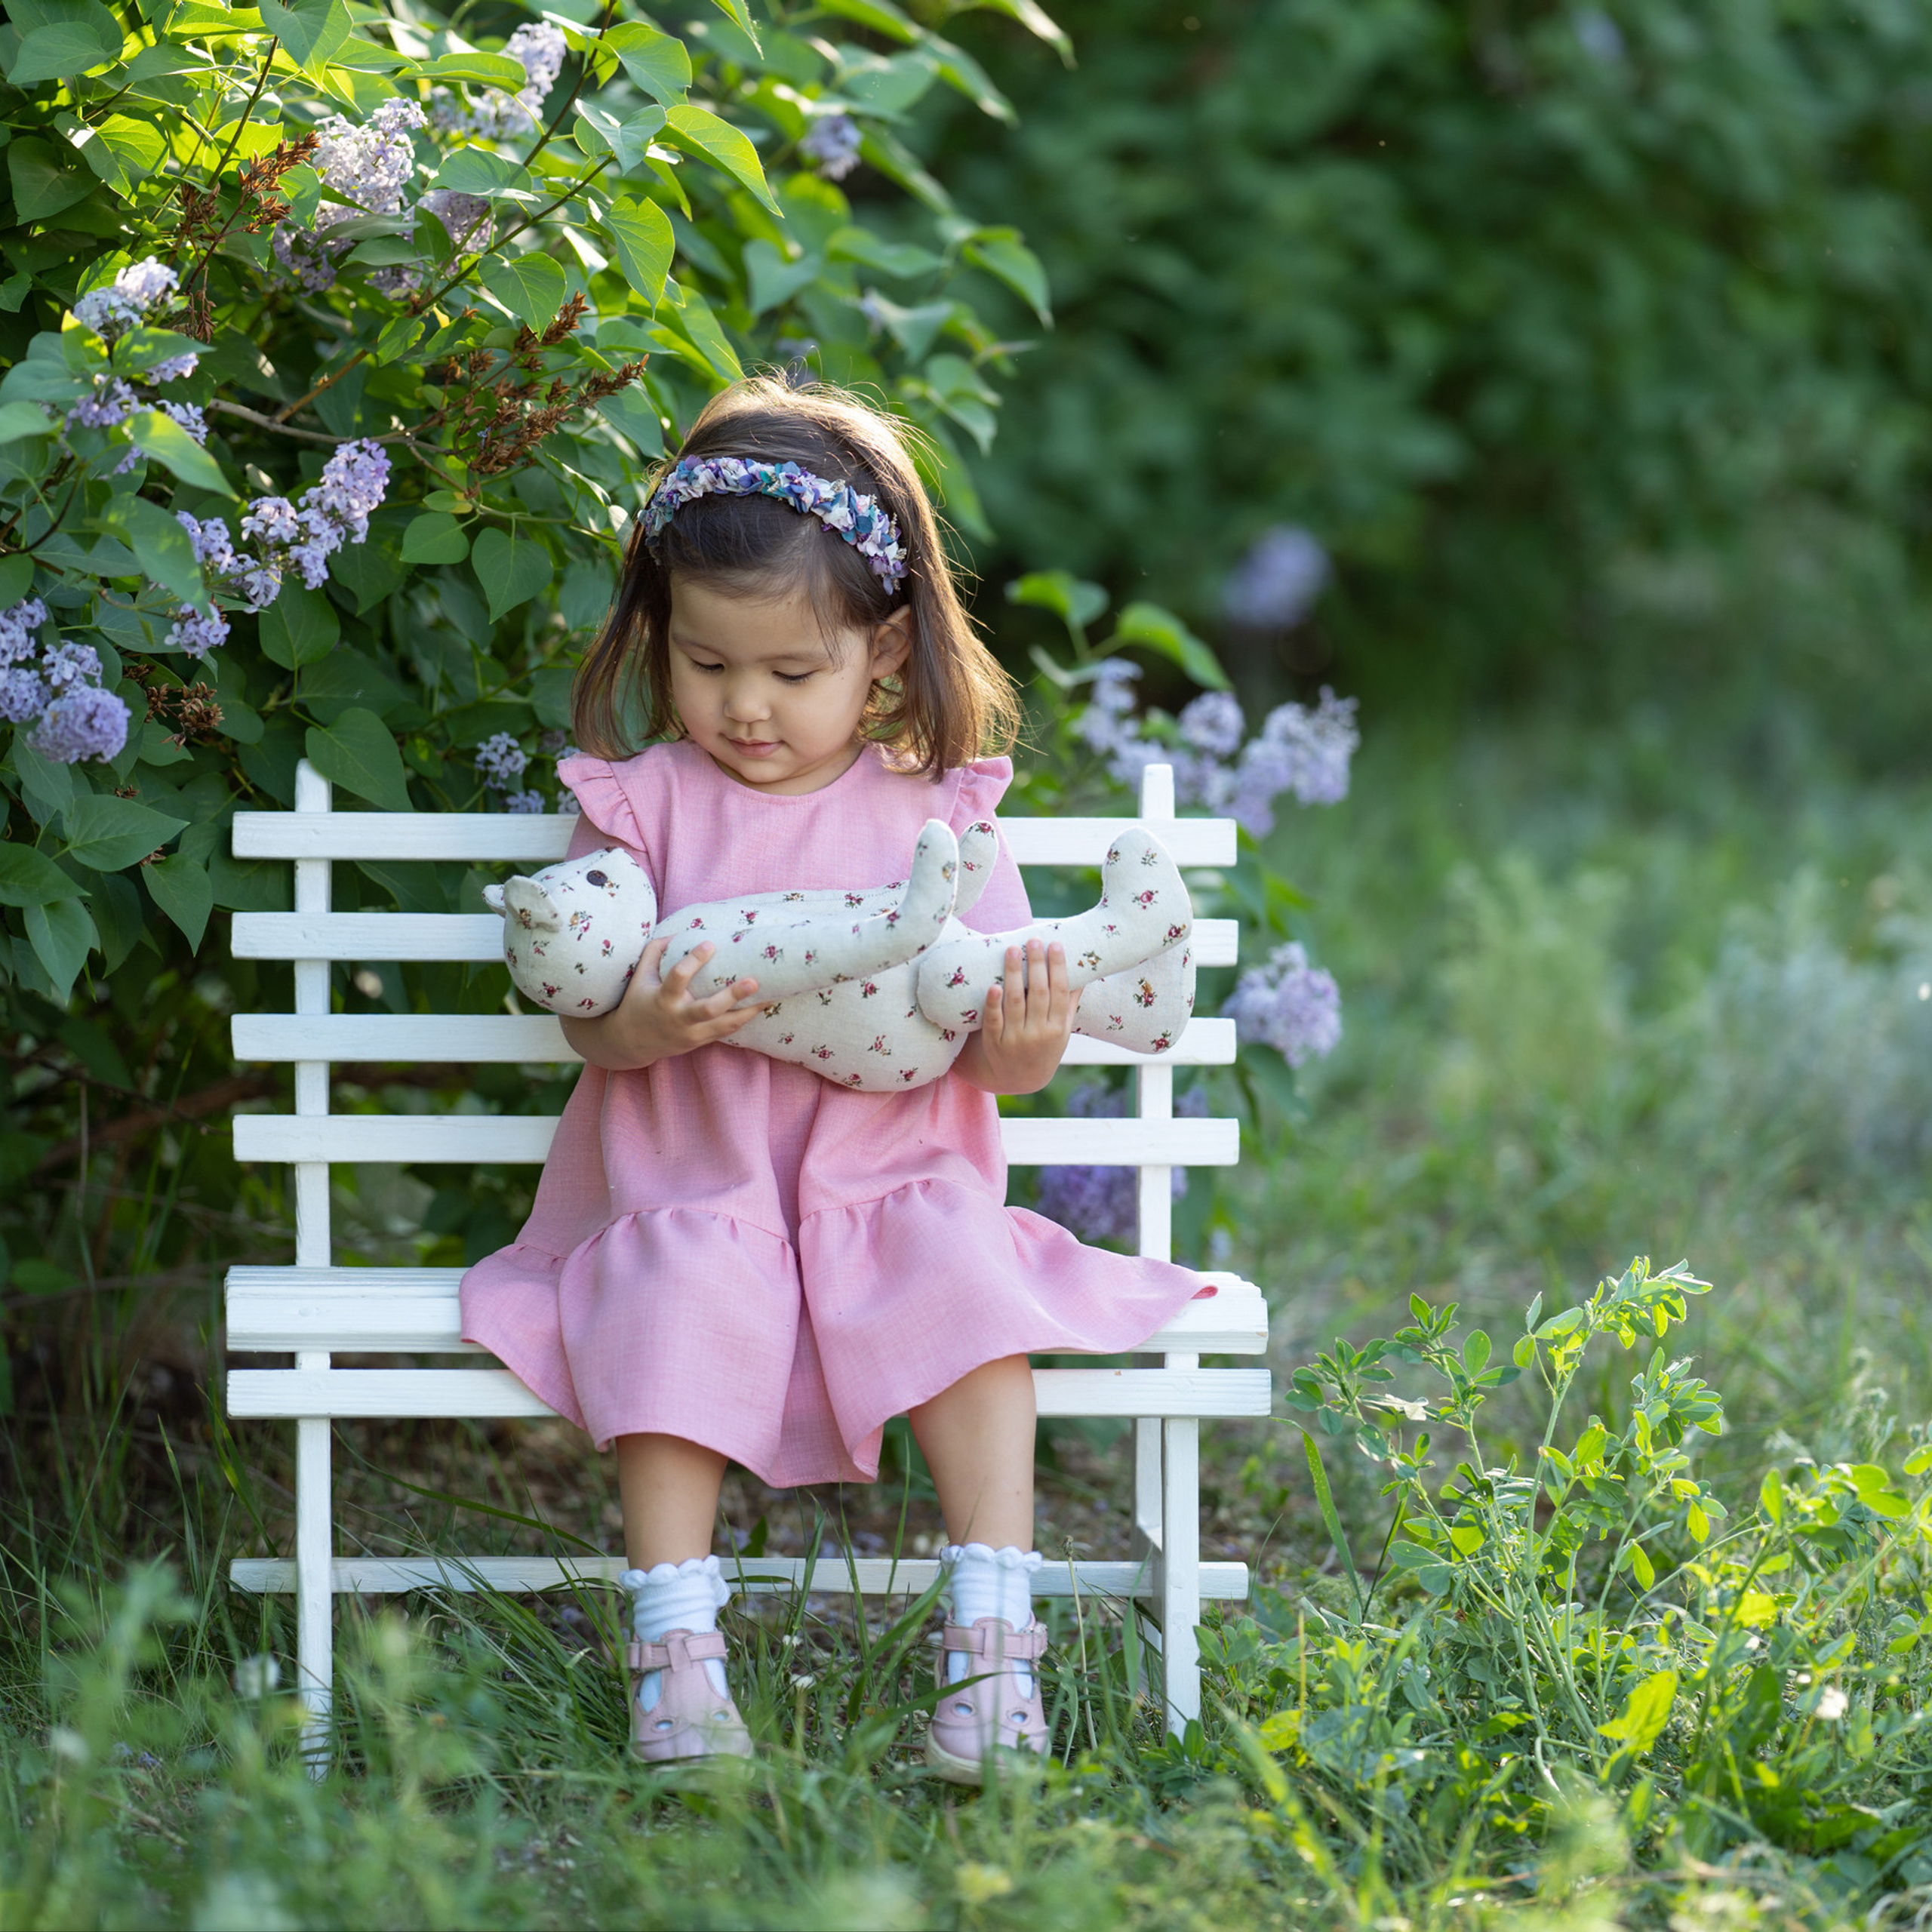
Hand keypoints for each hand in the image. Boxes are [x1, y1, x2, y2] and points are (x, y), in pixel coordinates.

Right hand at [559, 937, 762, 1070]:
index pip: (678, 978)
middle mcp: (678, 1018)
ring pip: (724, 1026)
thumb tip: (680, 931)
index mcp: (662, 999)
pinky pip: (726, 1032)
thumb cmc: (637, 1001)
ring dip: (748, 1012)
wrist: (631, 1043)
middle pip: (708, 1009)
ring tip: (770, 997)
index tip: (710, 943)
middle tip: (753, 981)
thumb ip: (656, 950)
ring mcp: (691, 1033)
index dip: (693, 960)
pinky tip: (761, 1007)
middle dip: (732, 996)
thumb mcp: (640, 975)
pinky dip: (743, 1019)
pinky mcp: (700, 1041)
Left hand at [953, 938, 1080, 1094]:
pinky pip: (994, 1021)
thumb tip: (1083, 974)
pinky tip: (994, 985)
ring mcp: (1016, 1038)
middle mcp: (1038, 1033)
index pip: (1059, 992)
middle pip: (1038, 994)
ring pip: (1015, 1002)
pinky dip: (994, 1004)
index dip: (1058, 968)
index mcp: (1057, 1028)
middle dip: (1036, 965)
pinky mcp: (994, 1042)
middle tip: (1033, 940)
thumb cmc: (1044, 1047)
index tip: (1055, 944)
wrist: (1020, 1079)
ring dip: (1014, 975)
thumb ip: (1069, 1003)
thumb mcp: (1063, 1030)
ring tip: (1012, 949)